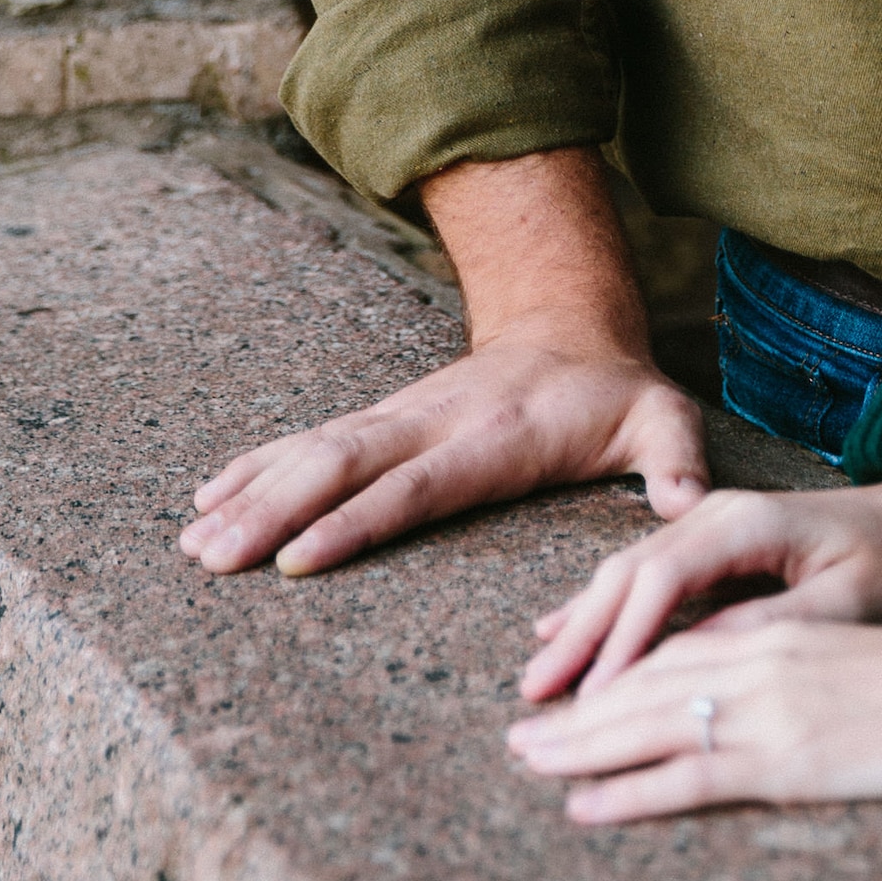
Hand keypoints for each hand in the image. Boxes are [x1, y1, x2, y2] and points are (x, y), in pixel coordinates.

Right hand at [181, 315, 708, 574]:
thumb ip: (677, 461)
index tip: (299, 559)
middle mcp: (434, 421)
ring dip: (252, 493)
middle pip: (344, 466)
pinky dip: (255, 465)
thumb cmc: (616, 391)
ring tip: (192, 541)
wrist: (572, 320)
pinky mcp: (383, 420)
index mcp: (495, 436)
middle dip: (275, 511)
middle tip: (212, 556)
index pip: (417, 485)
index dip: (358, 521)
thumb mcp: (663, 419)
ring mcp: (401, 416)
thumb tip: (689, 508)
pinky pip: (309, 441)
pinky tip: (205, 496)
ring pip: (314, 452)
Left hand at [505, 573, 881, 821]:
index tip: (571, 690)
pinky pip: (689, 773)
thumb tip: (746, 697)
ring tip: (529, 758)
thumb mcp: (850, 659)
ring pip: (649, 721)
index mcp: (777, 635)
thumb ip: (793, 668)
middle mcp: (760, 661)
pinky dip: (630, 788)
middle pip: (645, 681)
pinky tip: (587, 803)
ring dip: (581, 744)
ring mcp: (768, 707)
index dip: (616, 668)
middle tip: (519, 730)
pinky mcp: (785, 757)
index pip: (676, 648)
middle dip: (577, 707)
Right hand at [521, 478, 881, 700]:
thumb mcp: (847, 602)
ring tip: (537, 675)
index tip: (588, 697)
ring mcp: (712, 524)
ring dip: (584, 625)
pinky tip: (568, 629)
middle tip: (533, 698)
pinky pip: (647, 576)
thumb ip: (770, 627)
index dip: (620, 642)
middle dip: (580, 636)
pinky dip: (605, 607)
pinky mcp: (716, 542)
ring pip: (629, 574)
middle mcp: (718, 516)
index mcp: (747, 524)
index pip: (661, 582)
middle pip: (629, 575)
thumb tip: (695, 662)